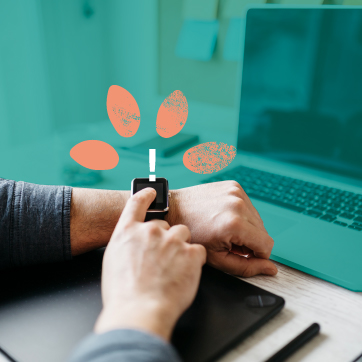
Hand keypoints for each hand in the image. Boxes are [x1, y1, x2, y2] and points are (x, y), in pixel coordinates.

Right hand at [94, 188, 205, 340]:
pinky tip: (185, 273)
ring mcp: (171, 240)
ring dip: (181, 246)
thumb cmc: (123, 294)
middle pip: (165, 225)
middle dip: (166, 238)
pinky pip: (197, 250)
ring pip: (183, 234)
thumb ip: (128, 245)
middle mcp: (149, 231)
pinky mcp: (190, 253)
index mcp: (127, 231)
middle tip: (163, 259)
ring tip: (175, 267)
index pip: (137, 203)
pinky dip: (194, 260)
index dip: (146, 195)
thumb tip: (136, 243)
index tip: (152, 192)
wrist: (138, 311)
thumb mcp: (114, 262)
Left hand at [166, 181, 276, 276]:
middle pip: (263, 232)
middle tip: (229, 242)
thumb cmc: (192, 234)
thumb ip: (246, 267)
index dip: (258, 255)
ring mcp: (236, 193)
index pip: (266, 245)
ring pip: (257, 219)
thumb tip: (270, 269)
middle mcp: (238, 205)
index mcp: (235, 224)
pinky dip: (241, 214)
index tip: (243, 254)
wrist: (174, 209)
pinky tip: (224, 217)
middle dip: (250, 241)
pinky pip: (248, 206)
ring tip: (225, 229)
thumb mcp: (217, 259)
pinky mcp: (234, 186)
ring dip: (247, 227)